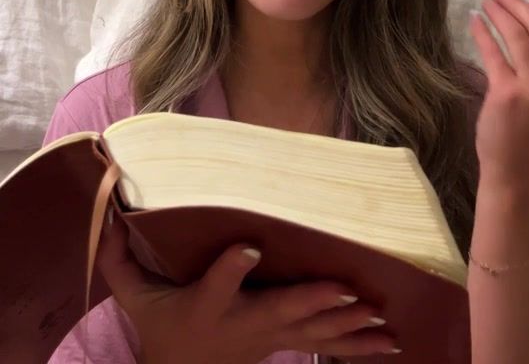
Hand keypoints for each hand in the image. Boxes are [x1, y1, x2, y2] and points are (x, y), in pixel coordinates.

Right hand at [95, 216, 399, 362]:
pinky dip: (359, 345)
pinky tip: (391, 342)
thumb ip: (122, 258)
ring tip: (381, 318)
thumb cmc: (162, 325)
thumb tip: (108, 211)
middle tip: (349, 293)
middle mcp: (243, 325)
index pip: (216, 284)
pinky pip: (327, 345)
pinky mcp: (287, 344)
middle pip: (280, 314)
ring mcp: (270, 339)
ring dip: (349, 328)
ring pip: (313, 334)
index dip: (232, 268)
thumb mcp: (136, 296)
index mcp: (206, 306)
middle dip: (314, 304)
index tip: (250, 247)